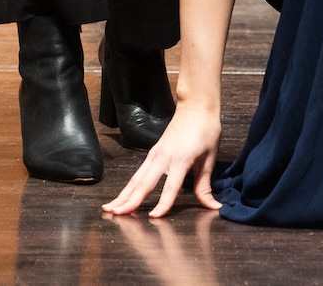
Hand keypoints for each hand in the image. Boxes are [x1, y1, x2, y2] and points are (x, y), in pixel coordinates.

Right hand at [101, 101, 222, 218]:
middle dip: (129, 200)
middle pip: (143, 183)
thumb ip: (205, 185)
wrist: (196, 106)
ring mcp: (155, 154)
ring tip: (109, 209)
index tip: (154, 217)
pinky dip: (128, 187)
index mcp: (181, 159)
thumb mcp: (209, 158)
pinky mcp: (152, 153)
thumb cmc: (206, 129)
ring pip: (136, 179)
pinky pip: (138, 173)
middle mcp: (164, 157)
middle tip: (116, 215)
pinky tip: (121, 196)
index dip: (163, 203)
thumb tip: (213, 206)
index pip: (171, 186)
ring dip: (122, 195)